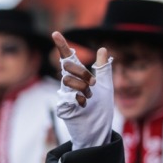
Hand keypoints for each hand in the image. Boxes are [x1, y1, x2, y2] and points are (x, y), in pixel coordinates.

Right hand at [52, 32, 113, 149]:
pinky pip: (68, 97)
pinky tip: (84, 107)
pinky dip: (80, 101)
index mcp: (79, 78)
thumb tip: (103, 48)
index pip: (68, 59)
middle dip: (83, 73)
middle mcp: (69, 85)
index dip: (62, 46)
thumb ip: (103, 68)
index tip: (55, 33)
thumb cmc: (101, 109)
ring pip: (68, 81)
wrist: (100, 130)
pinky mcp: (62, 108)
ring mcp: (64, 96)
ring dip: (83, 89)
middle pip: (68, 67)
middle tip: (93, 84)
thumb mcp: (106, 86)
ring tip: (89, 99)